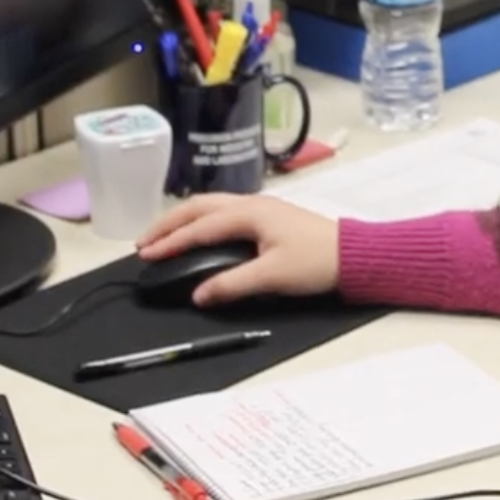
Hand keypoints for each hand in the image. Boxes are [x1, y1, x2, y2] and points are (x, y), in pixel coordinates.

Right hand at [135, 194, 337, 305]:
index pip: (200, 227)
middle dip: (169, 223)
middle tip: (144, 243)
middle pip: (199, 207)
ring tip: (163, 236)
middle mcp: (251, 204)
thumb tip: (198, 295)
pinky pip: (224, 212)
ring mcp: (260, 208)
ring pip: (211, 207)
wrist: (355, 255)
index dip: (171, 241)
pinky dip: (202, 221)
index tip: (146, 255)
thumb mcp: (272, 277)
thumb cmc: (316, 262)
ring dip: (184, 219)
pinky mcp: (268, 218)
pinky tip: (198, 233)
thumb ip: (231, 284)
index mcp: (249, 213)